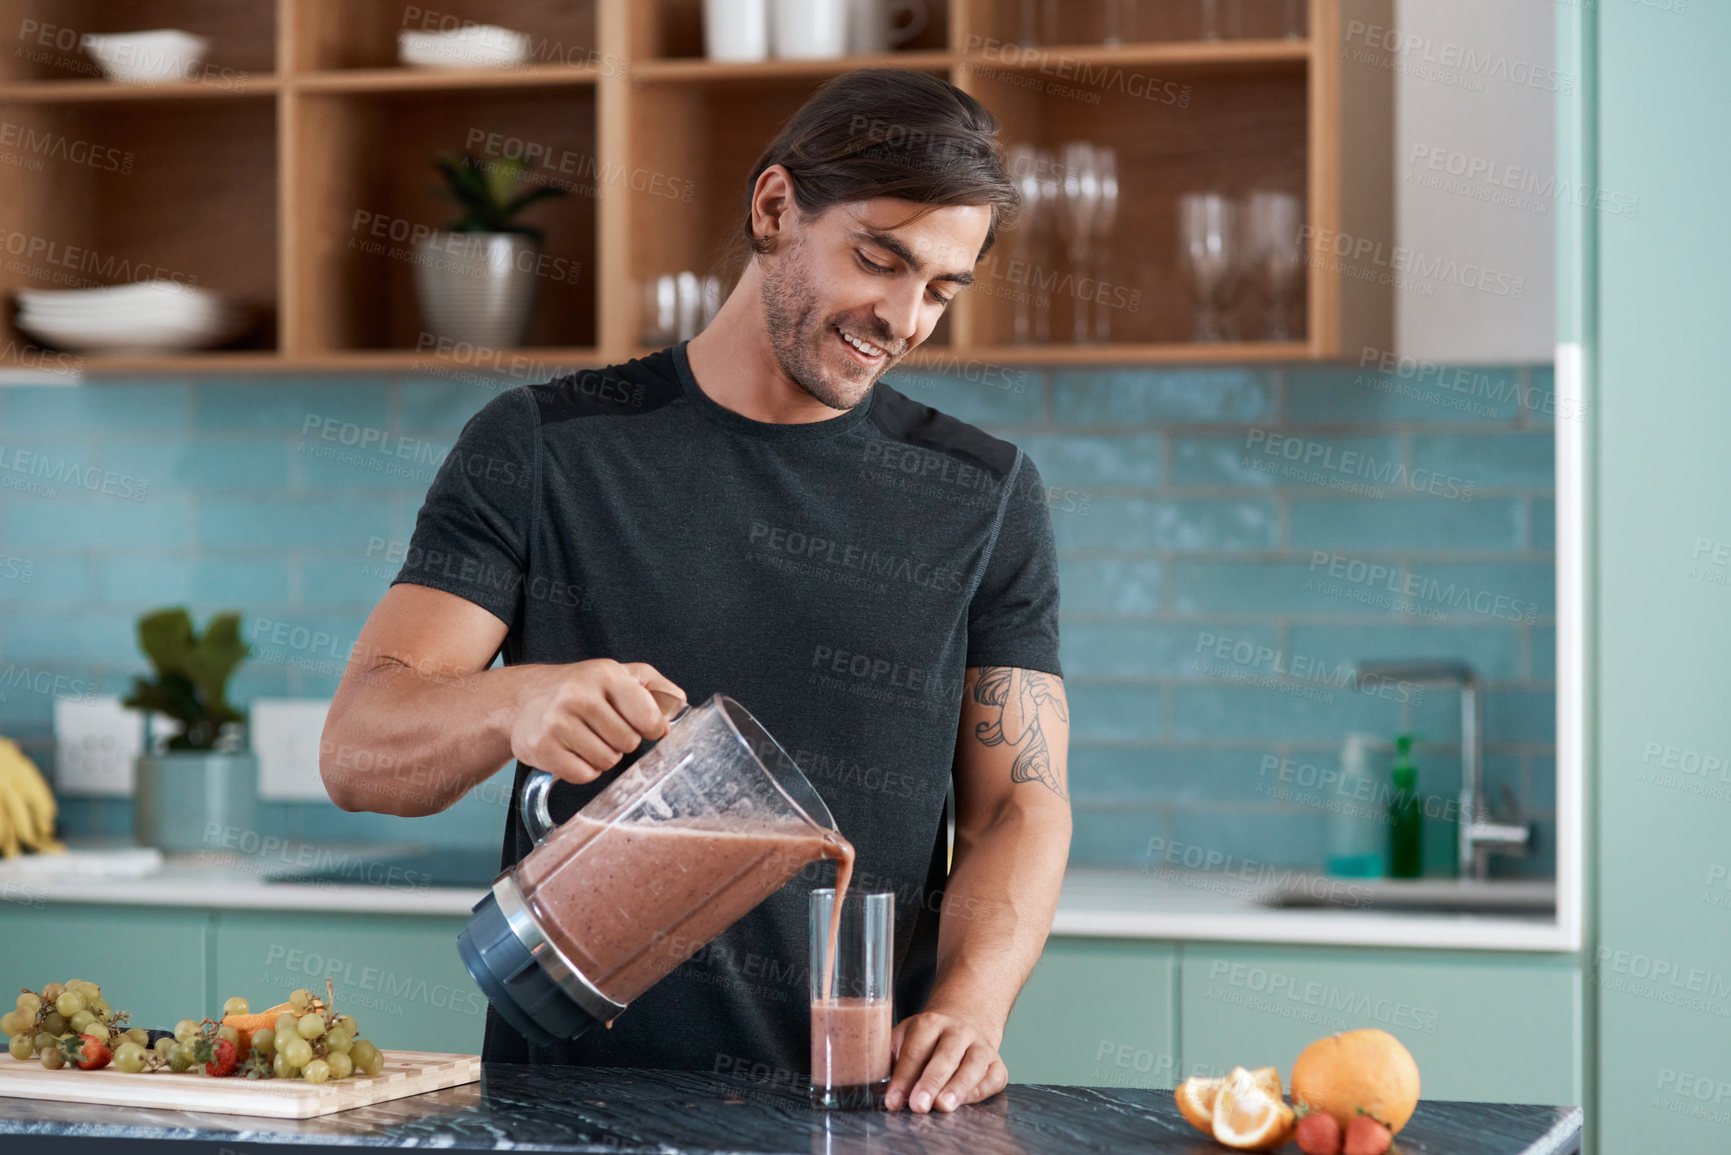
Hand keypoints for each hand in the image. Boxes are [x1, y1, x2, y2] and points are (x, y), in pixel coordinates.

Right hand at [511, 659, 684, 784]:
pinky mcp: (542, 748)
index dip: (653, 728)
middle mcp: (578, 695)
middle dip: (623, 741)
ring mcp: (557, 722)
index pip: (648, 716)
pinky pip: (584, 775)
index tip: (646, 726)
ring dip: (604, 756)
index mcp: (604, 674)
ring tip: (587, 737)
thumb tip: (679, 704)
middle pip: (629, 743)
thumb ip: (653, 687)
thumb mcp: (615, 674)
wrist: (519, 699)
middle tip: (604, 728)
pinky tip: (573, 750)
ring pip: (607, 761)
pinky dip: (584, 769)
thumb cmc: (576, 688)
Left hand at [883, 1009, 1008, 1112]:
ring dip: (959, 1086)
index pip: (915, 1050)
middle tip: (918, 1105)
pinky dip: (981, 1091)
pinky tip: (965, 1103)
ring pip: (974, 1064)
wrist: (960, 1026)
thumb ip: (891, 1063)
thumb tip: (883, 1095)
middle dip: (931, 1081)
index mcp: (929, 1023)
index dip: (903, 1077)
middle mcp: (958, 1030)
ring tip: (944, 1106)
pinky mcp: (997, 1063)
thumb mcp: (903, 1042)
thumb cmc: (924, 1043)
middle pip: (946, 1054)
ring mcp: (981, 1045)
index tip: (893, 1101)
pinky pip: (994, 1077)